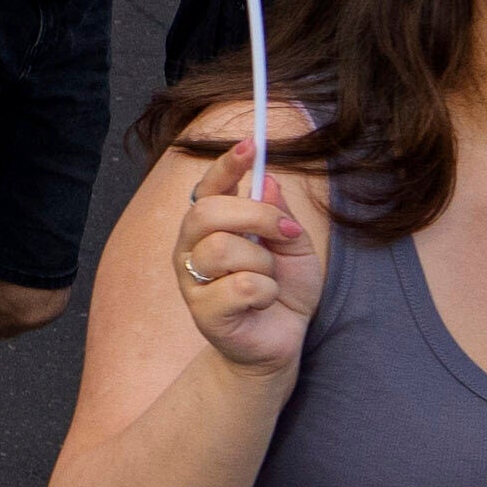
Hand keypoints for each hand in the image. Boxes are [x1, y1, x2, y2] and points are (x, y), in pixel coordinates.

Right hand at [164, 142, 322, 373]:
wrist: (281, 342)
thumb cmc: (282, 292)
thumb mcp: (294, 246)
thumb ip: (279, 214)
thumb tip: (267, 180)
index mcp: (211, 226)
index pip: (209, 187)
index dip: (227, 164)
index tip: (252, 144)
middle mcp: (192, 248)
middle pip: (207, 213)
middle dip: (256, 216)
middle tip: (287, 232)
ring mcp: (192, 280)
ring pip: (224, 250)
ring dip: (263, 263)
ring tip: (269, 279)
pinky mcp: (202, 312)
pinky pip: (241, 286)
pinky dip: (266, 293)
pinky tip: (263, 303)